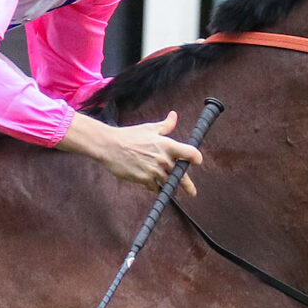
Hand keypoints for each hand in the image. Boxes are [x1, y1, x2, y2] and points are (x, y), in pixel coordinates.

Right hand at [55, 109, 200, 194]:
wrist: (109, 146)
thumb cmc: (129, 135)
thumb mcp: (149, 128)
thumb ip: (166, 125)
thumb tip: (174, 115)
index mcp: (167, 144)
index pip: (190, 153)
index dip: (196, 158)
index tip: (197, 162)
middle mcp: (163, 159)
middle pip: (181, 175)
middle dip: (187, 185)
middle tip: (192, 192)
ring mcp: (154, 170)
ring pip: (168, 184)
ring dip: (169, 186)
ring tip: (170, 189)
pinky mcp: (144, 179)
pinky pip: (154, 187)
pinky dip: (154, 186)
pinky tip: (151, 183)